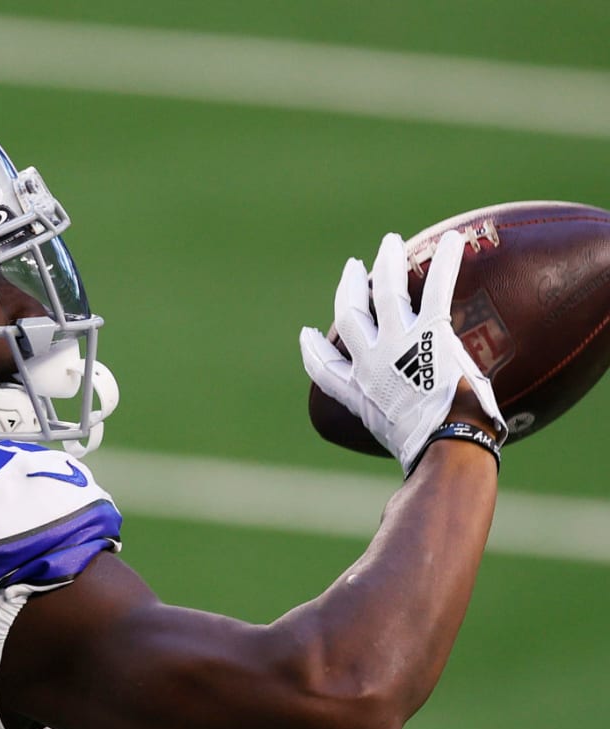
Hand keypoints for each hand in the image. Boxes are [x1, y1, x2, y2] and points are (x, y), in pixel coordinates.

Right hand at [300, 229, 505, 473]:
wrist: (444, 446)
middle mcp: (370, 364)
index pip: (323, 368)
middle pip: (348, 315)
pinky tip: (457, 240)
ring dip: (386, 263)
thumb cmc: (431, 452)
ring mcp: (397, 345)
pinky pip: (436, 288)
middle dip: (348, 288)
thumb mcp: (399, 442)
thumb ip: (402, 427)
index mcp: (358, 393)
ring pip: (384, 291)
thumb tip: (427, 441)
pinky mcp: (429, 333)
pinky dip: (446, 262)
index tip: (306, 335)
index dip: (312, 349)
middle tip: (354, 268)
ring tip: (390, 243)